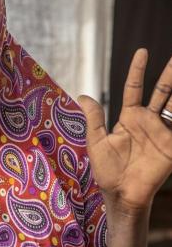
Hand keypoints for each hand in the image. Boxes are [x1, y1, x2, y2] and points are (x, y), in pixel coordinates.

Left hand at [78, 49, 171, 213]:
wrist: (120, 194)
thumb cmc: (107, 169)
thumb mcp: (96, 140)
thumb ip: (94, 118)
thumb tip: (83, 95)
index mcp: (129, 118)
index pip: (135, 88)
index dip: (138, 70)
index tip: (142, 51)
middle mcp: (148, 122)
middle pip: (161, 93)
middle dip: (169, 76)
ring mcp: (162, 133)